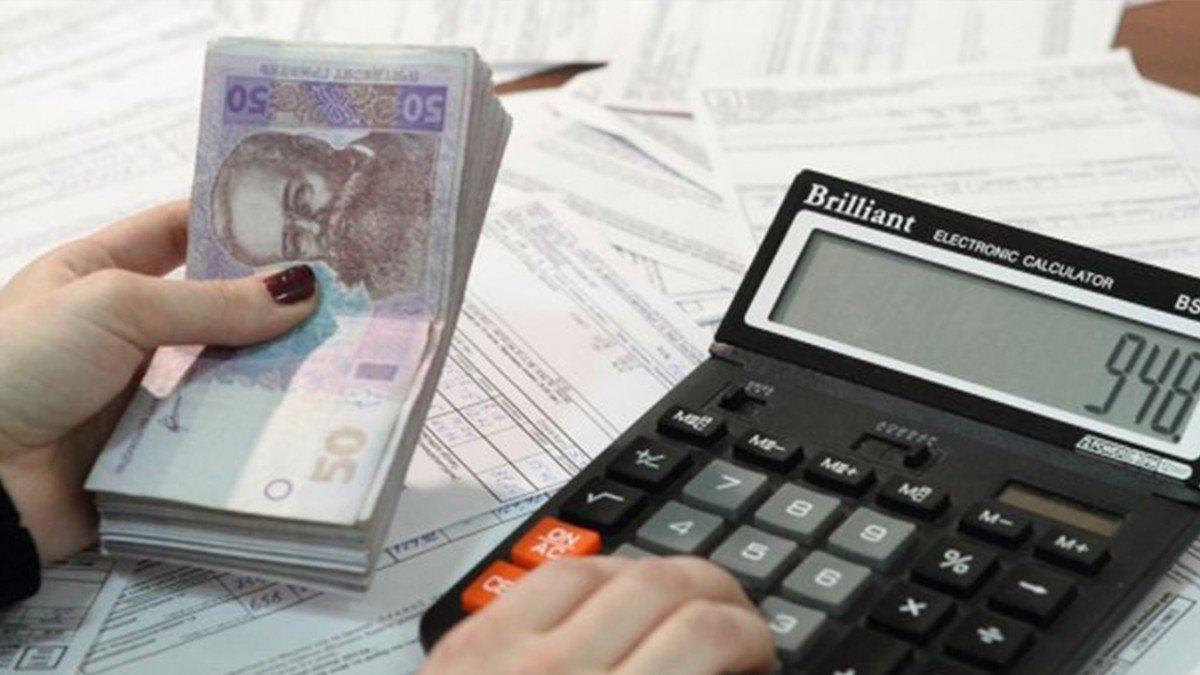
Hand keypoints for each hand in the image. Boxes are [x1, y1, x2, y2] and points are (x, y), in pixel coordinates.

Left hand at [0, 201, 317, 561]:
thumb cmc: (20, 365)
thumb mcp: (114, 306)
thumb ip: (211, 301)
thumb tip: (302, 292)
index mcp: (96, 274)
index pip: (177, 232)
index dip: (235, 221)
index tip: (304, 220)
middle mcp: (123, 331)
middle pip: (214, 307)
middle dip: (273, 302)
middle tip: (345, 295)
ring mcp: (139, 393)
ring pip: (224, 372)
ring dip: (275, 366)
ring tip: (345, 353)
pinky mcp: (155, 451)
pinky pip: (218, 432)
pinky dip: (258, 425)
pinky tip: (312, 413)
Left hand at [422, 556, 775, 674]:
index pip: (705, 641)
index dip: (752, 641)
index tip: (761, 659)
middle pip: (667, 589)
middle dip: (723, 599)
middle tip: (740, 626)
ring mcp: (505, 651)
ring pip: (613, 568)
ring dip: (666, 578)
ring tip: (688, 602)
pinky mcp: (470, 639)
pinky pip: (551, 575)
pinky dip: (601, 574)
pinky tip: (620, 590)